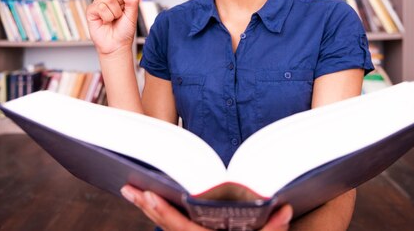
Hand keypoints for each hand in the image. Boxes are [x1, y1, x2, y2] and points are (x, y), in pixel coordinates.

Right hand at [86, 0, 139, 54]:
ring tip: (114, 20)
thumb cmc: (125, 29)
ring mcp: (99, 1)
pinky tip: (106, 22)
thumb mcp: (133, 14)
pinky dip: (108, 16)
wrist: (116, 45)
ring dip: (116, 12)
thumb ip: (132, 0)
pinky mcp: (92, 10)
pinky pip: (102, 7)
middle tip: (121, 11)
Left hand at [120, 185, 292, 230]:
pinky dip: (159, 212)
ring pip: (165, 225)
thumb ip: (273, 230)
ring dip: (147, 208)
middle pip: (166, 225)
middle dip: (146, 206)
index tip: (148, 195)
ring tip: (131, 189)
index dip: (164, 212)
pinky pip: (171, 225)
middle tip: (128, 188)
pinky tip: (150, 199)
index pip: (182, 227)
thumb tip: (285, 209)